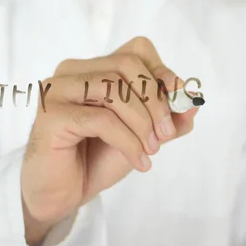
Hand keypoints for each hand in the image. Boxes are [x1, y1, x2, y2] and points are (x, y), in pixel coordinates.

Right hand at [20, 37, 198, 245]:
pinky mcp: (51, 114)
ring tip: (151, 150)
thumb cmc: (96, 159)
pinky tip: (139, 161)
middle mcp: (71, 71)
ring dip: (142, 123)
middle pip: (126, 64)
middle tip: (166, 134)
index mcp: (91, 68)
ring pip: (114, 89)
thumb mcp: (142, 135)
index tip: (180, 103)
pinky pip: (101, 119)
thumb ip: (168, 118)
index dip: (162, 72)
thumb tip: (194, 101)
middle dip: (155, 100)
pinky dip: (128, 142)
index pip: (135, 51)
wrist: (62, 194)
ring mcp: (57, 90)